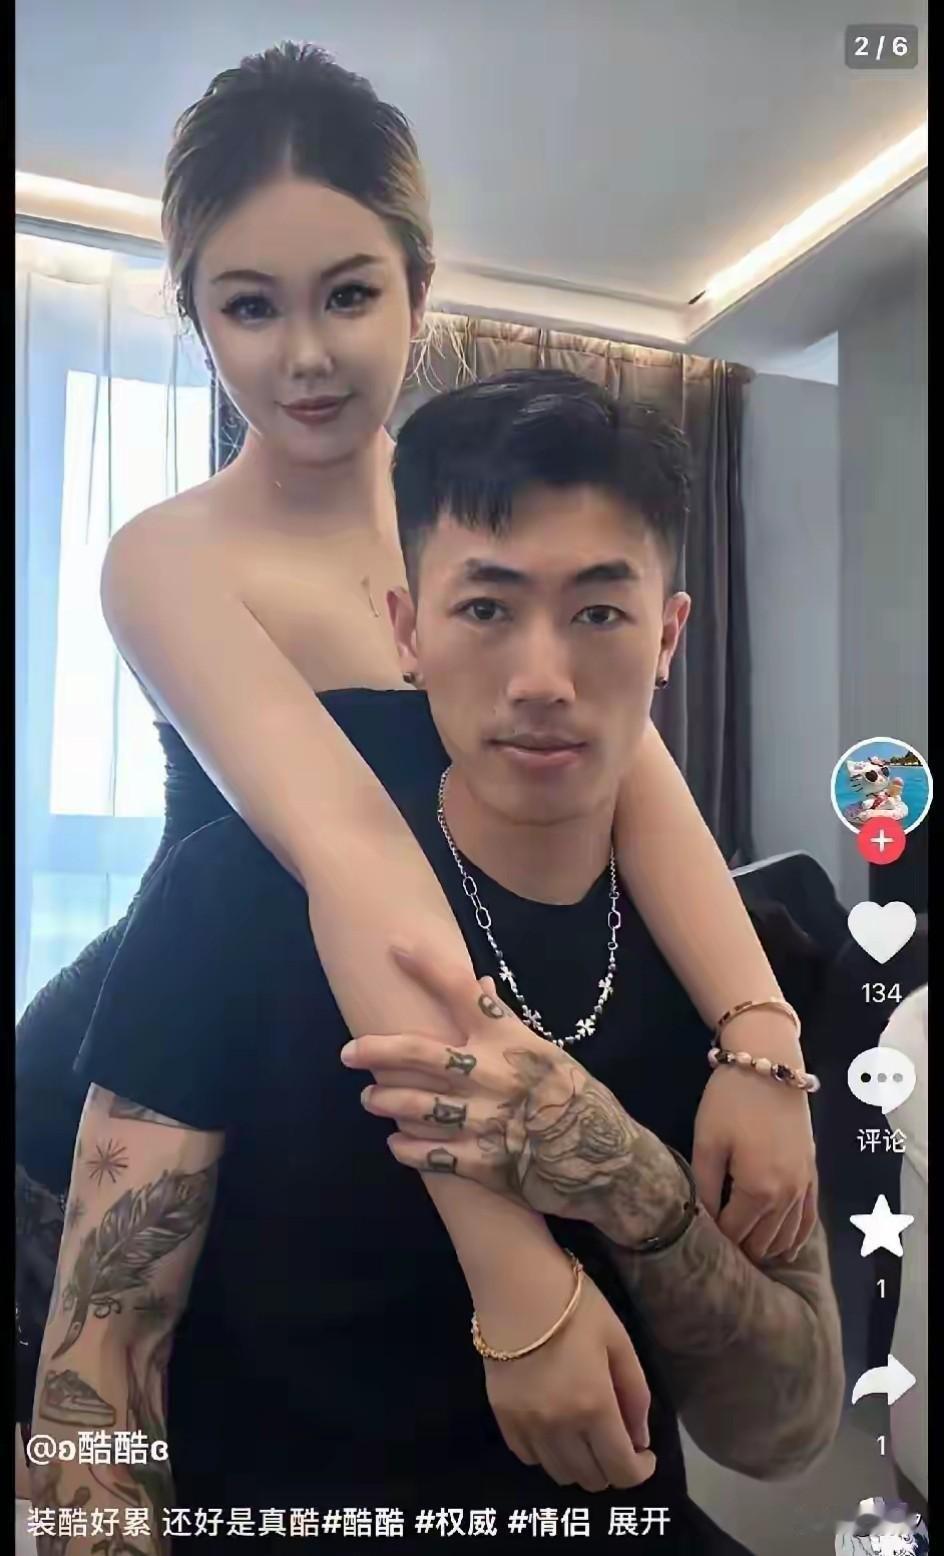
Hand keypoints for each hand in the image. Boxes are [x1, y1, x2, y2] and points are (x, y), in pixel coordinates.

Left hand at [341, 946, 685, 1247]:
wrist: (608, 1162)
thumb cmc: (575, 1098)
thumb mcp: (545, 1052)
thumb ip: (506, 1024)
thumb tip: (482, 985)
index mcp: (511, 1040)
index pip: (463, 991)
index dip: (426, 967)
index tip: (393, 947)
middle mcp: (494, 1074)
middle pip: (422, 1053)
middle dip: (378, 1050)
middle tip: (349, 1051)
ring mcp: (487, 1121)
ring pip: (417, 1105)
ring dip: (386, 1101)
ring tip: (370, 1098)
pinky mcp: (485, 1163)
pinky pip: (431, 1155)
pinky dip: (407, 1149)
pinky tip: (396, 1143)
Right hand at [481, 1269, 655, 1491]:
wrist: (515, 1282)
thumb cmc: (575, 1305)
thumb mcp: (619, 1341)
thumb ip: (635, 1394)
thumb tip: (640, 1439)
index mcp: (594, 1407)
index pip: (622, 1471)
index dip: (640, 1470)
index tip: (645, 1454)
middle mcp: (559, 1426)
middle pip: (591, 1479)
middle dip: (612, 1467)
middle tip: (616, 1439)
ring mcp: (526, 1424)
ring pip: (559, 1473)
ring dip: (580, 1463)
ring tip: (585, 1434)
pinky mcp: (501, 1415)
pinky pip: (528, 1456)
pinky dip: (547, 1453)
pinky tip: (554, 1426)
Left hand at [691, 1018, 817, 1262]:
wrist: (770, 1064)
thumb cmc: (731, 1101)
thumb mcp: (707, 1142)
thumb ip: (702, 1187)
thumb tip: (698, 1222)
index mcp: (758, 1191)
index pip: (734, 1234)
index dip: (715, 1242)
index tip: (698, 1243)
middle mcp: (787, 1196)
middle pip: (762, 1241)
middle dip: (739, 1248)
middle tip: (717, 1249)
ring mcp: (804, 1186)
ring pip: (786, 1237)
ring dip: (765, 1247)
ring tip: (742, 1250)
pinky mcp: (812, 1173)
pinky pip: (808, 1220)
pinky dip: (795, 1237)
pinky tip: (783, 1249)